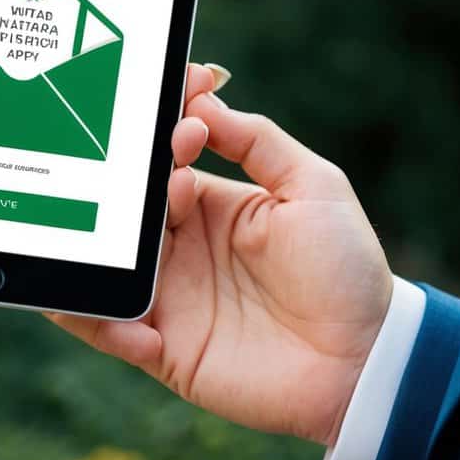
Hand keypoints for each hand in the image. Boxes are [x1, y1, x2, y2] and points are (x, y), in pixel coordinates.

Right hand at [51, 69, 392, 445]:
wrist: (366, 359)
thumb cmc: (347, 269)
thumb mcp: (314, 186)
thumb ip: (257, 140)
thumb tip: (203, 100)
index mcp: (210, 206)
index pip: (163, 163)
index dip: (160, 137)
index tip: (180, 122)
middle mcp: (180, 248)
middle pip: (124, 209)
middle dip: (119, 184)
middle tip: (134, 172)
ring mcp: (168, 298)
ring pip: (107, 264)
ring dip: (93, 246)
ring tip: (93, 230)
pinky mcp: (163, 349)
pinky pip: (110, 331)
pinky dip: (96, 318)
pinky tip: (104, 305)